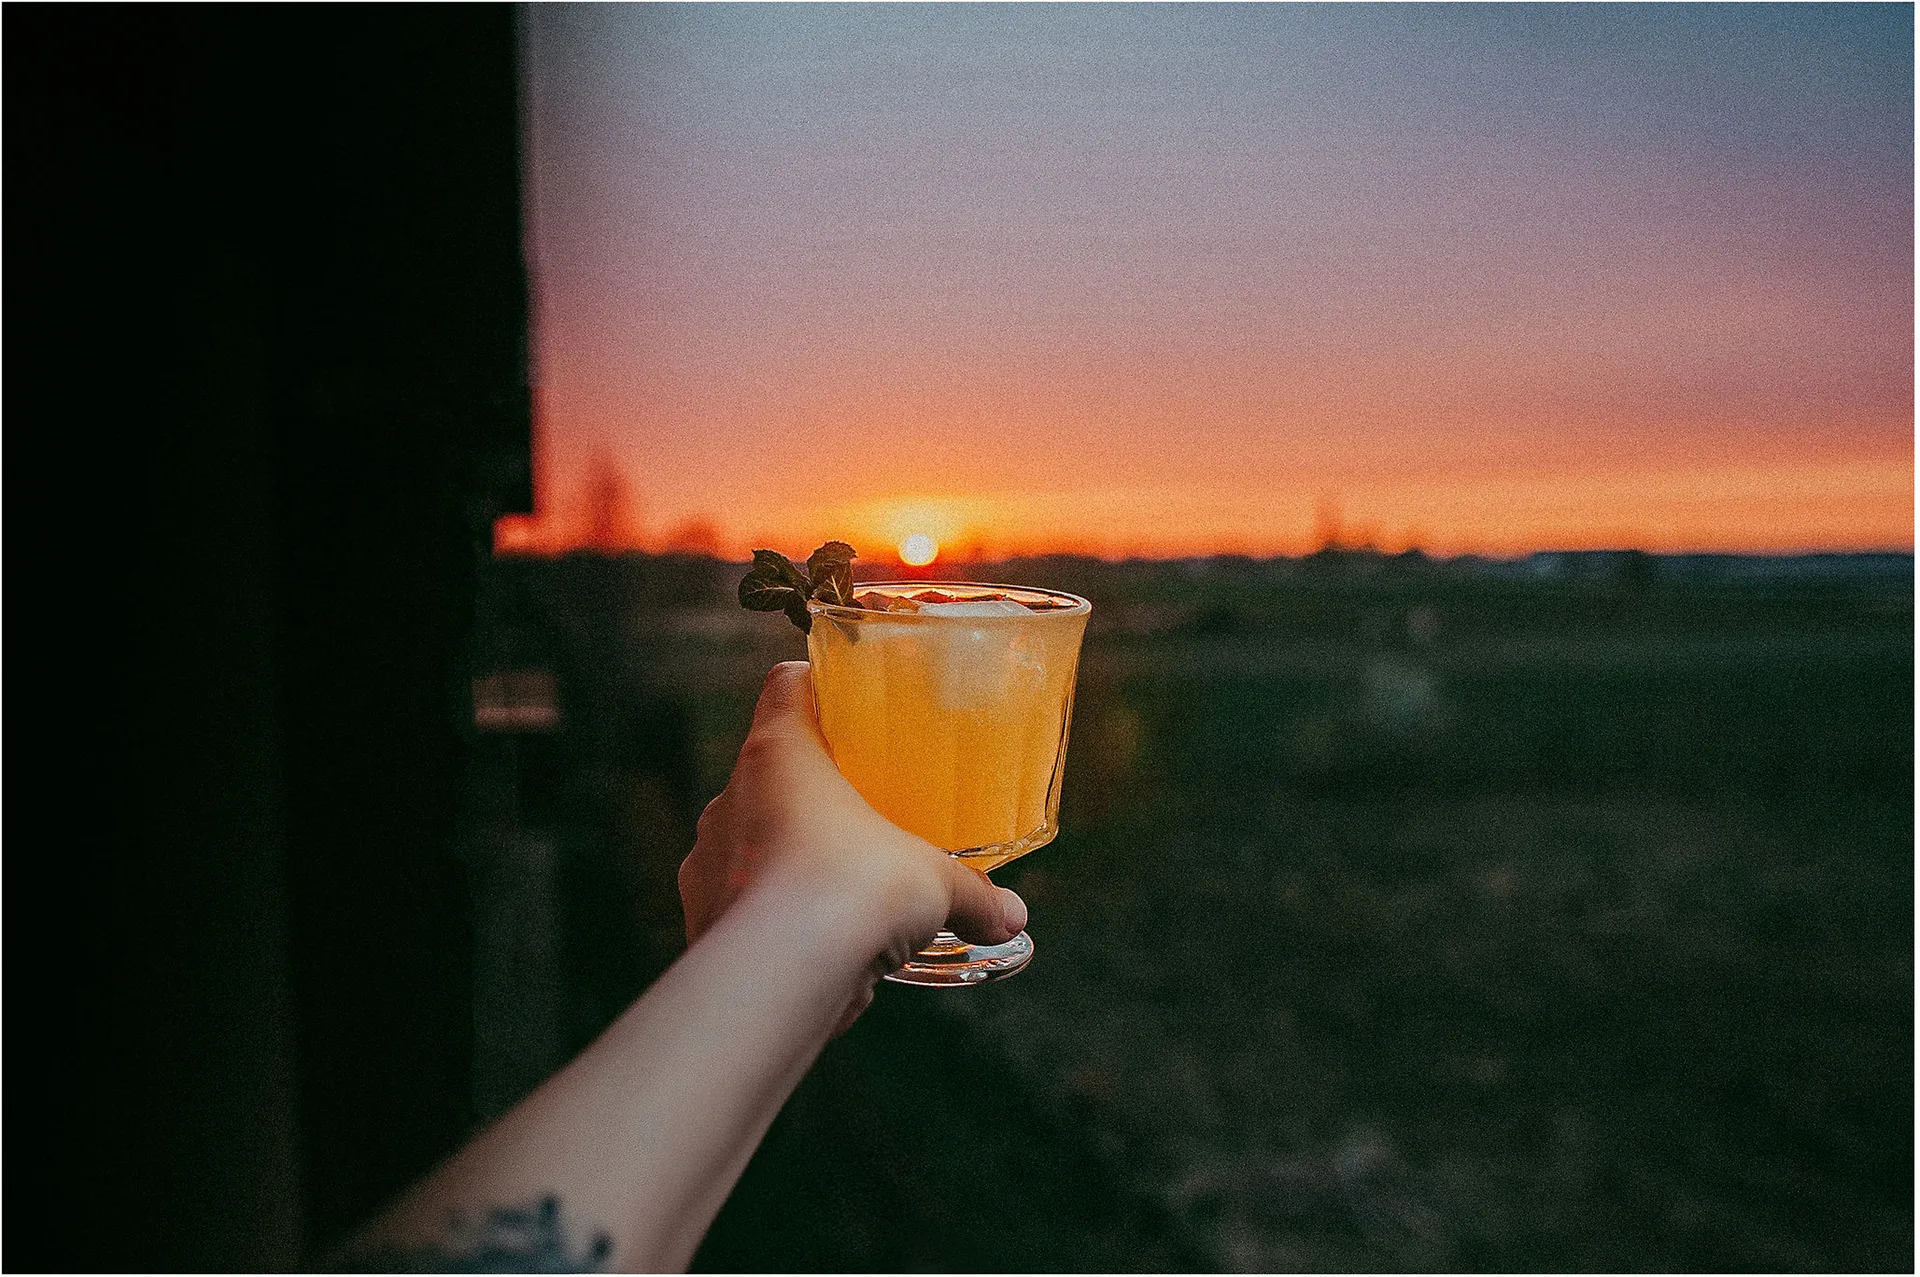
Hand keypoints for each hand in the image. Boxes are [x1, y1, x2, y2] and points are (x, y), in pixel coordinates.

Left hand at [679, 662, 1026, 1029]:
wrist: (780, 978)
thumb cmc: (854, 892)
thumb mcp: (932, 884)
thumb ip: (972, 893)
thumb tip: (1011, 914)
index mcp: (780, 755)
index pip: (786, 686)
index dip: (816, 685)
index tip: (847, 702)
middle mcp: (731, 797)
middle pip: (770, 768)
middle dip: (814, 787)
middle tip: (863, 806)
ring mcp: (706, 859)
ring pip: (749, 837)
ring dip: (787, 852)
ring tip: (837, 884)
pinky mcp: (700, 917)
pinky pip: (737, 901)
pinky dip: (769, 913)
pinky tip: (807, 939)